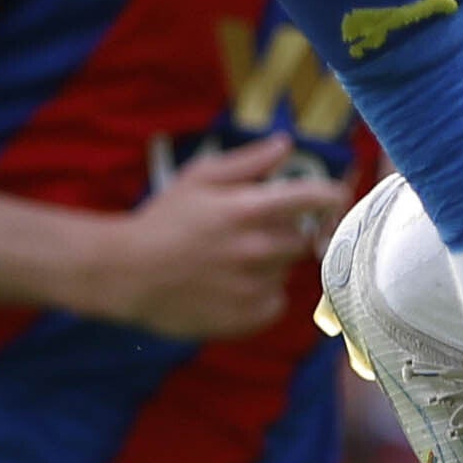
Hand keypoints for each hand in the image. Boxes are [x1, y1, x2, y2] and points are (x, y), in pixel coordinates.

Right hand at [93, 138, 349, 343]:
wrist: (127, 274)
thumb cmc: (162, 220)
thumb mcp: (198, 178)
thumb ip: (247, 162)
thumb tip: (286, 144)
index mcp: (248, 209)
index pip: (315, 198)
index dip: (333, 195)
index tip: (335, 197)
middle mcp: (257, 249)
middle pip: (303, 238)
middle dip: (286, 233)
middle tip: (251, 232)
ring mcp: (253, 286)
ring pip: (286, 271)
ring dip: (270, 264)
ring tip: (230, 261)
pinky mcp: (248, 317)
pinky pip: (276, 302)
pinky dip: (262, 295)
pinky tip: (229, 286)